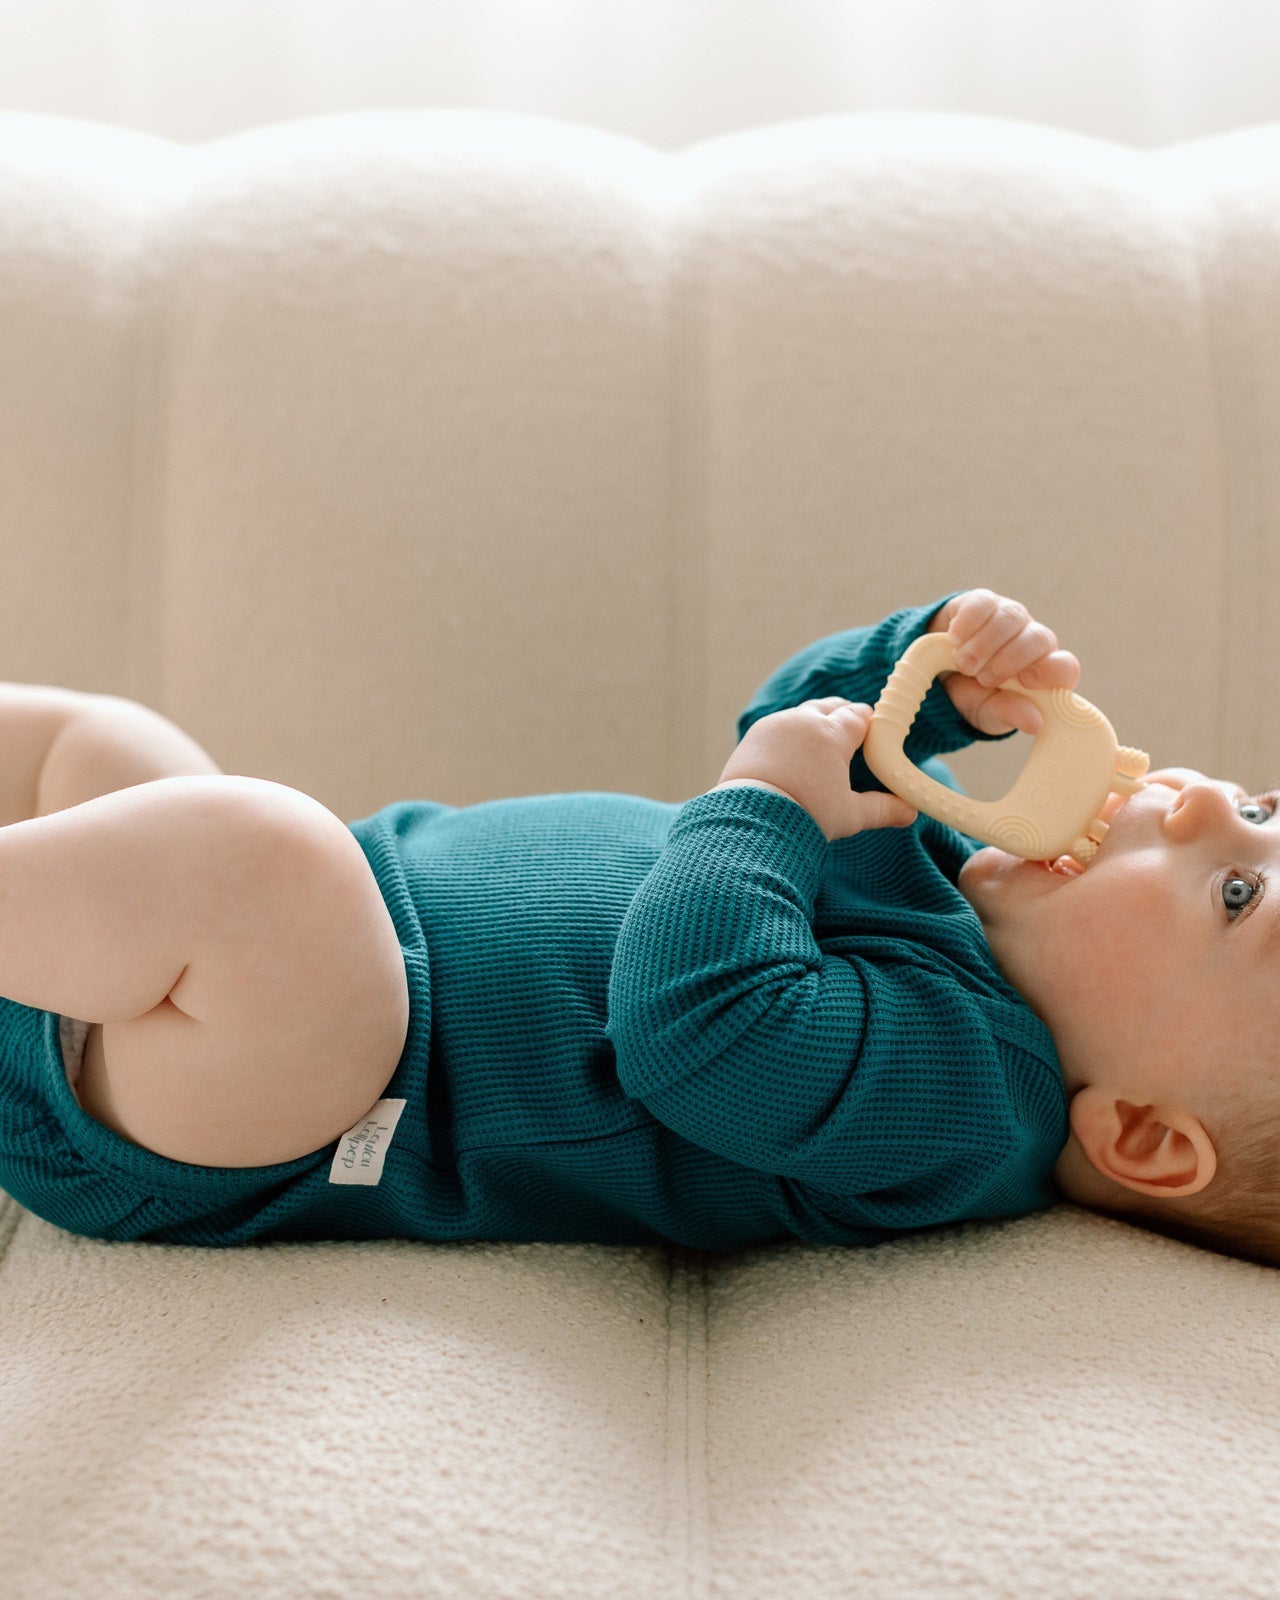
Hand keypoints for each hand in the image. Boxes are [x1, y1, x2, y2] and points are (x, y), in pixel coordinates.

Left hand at [713, 697, 918, 842]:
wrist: (751, 818)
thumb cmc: (805, 815)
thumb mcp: (850, 815)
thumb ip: (883, 809)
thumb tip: (911, 812)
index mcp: (833, 734)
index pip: (859, 715)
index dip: (869, 725)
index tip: (872, 739)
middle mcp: (804, 721)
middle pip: (832, 706)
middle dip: (843, 716)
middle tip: (850, 737)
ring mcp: (776, 724)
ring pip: (803, 713)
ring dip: (814, 723)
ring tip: (820, 746)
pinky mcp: (755, 734)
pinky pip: (779, 725)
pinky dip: (789, 734)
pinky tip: (791, 754)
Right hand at [927, 588, 1080, 736]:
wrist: (936, 674)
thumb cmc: (971, 695)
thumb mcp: (987, 711)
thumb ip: (1009, 713)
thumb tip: (1035, 722)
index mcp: (1042, 672)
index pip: (1064, 666)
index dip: (1051, 671)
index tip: (1027, 681)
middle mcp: (1032, 641)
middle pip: (1037, 638)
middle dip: (1009, 659)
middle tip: (983, 679)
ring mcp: (1010, 618)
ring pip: (1011, 617)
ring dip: (985, 643)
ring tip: (964, 664)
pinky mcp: (984, 603)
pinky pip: (983, 603)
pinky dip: (968, 623)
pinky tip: (955, 639)